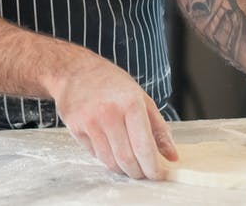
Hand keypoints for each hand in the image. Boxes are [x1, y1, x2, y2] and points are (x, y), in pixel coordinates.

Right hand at [49, 55, 178, 179]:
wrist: (74, 70)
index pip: (144, 147)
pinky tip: (110, 147)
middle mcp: (109, 113)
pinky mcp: (75, 128)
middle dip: (138, 172)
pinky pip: (95, 154)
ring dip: (122, 169)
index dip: (153, 167)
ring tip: (128, 163)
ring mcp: (90, 121)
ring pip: (109, 161)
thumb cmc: (110, 82)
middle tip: (143, 173)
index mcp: (130, 104)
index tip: (158, 174)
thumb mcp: (141, 98)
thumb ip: (158, 128)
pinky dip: (106, 158)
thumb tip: (171, 155)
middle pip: (127, 159)